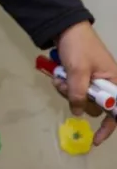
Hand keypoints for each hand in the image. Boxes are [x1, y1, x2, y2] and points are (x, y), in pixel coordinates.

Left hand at [53, 21, 116, 144]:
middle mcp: (106, 85)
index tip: (96, 139)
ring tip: (60, 78)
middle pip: (93, 106)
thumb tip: (78, 113)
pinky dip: (64, 86)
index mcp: (114, 83)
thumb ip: (78, 93)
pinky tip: (57, 76)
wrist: (66, 28)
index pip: (116, 111)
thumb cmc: (79, 47)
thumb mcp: (79, 70)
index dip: (108, 127)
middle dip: (76, 100)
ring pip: (79, 99)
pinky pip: (72, 90)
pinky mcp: (80, 78)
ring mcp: (92, 82)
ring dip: (66, 91)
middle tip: (65, 86)